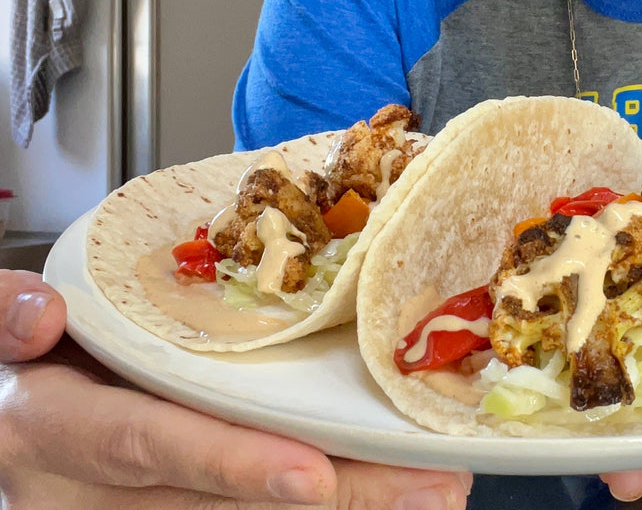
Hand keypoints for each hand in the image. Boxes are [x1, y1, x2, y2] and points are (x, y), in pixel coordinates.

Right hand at [0, 270, 471, 509]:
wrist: (7, 413)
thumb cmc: (20, 365)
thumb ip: (3, 313)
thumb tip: (36, 315)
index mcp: (58, 430)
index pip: (149, 446)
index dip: (229, 465)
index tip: (309, 476)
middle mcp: (97, 495)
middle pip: (225, 505)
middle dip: (337, 498)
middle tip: (432, 484)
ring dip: (350, 507)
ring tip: (435, 487)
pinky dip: (326, 501)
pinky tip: (390, 491)